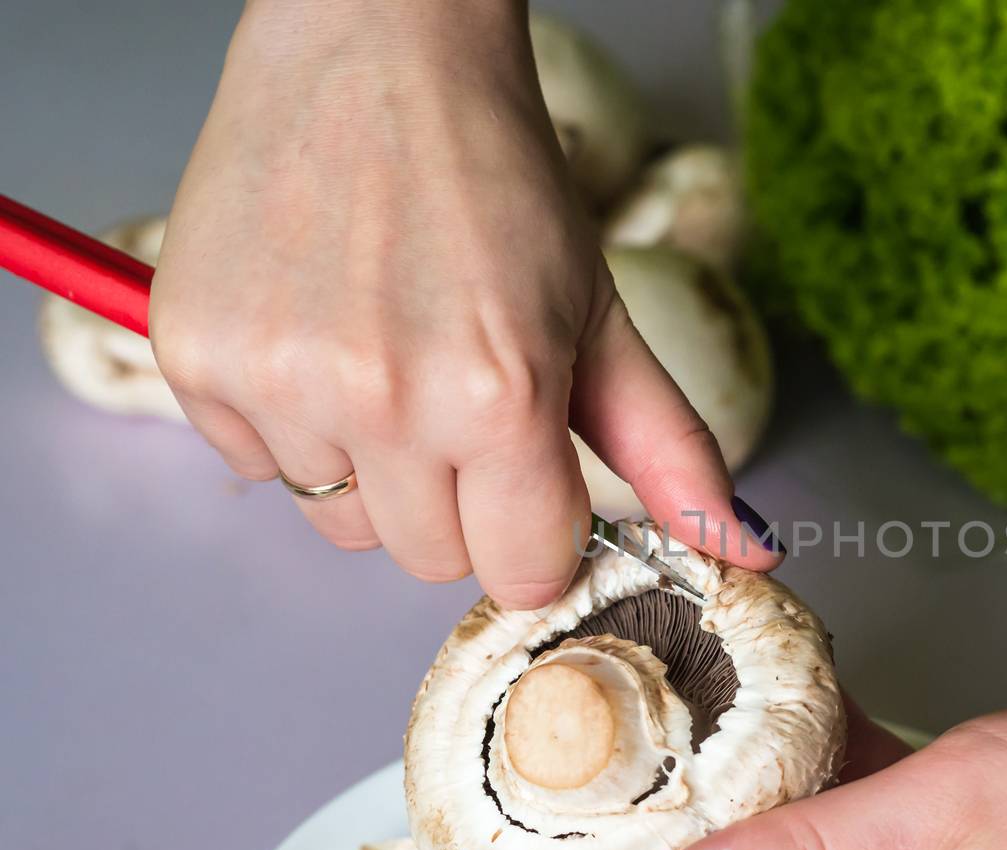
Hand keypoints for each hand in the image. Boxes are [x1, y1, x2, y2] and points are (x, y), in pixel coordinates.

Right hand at [151, 0, 777, 607]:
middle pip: (430, 557)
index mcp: (499, 397)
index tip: (532, 485)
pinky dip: (290, 424)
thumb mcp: (600, 314)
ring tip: (386, 351)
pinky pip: (256, 465)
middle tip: (460, 396)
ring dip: (372, 467)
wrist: (378, 50)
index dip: (536, 533)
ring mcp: (279, 380)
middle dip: (459, 502)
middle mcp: (383, 401)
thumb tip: (740, 549)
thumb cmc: (496, 177)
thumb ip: (669, 449)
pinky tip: (318, 332)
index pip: (522, 572)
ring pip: (341, 521)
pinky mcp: (197, 356)